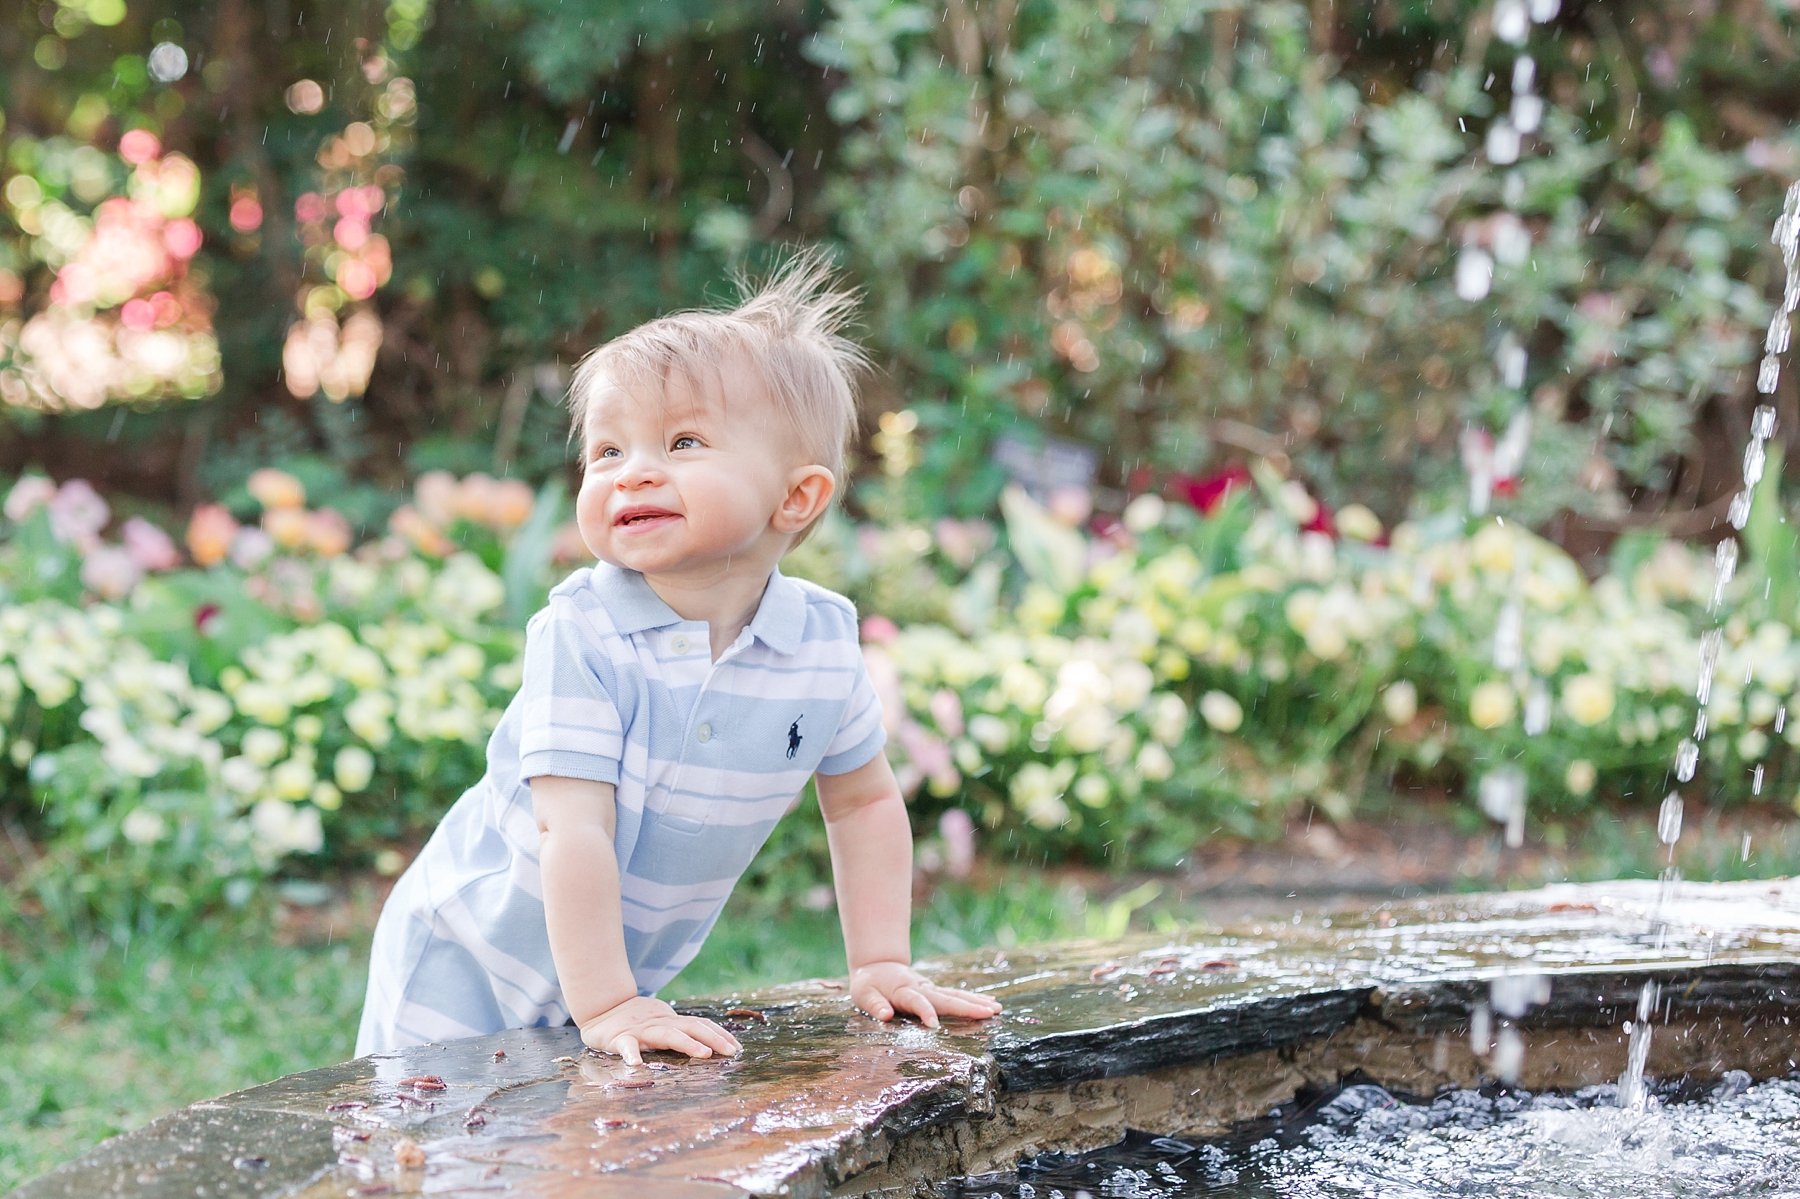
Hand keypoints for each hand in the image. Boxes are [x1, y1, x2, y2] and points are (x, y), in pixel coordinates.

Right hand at [578, 995, 741, 1065]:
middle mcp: (659, 1024)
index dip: (719, 1034)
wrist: (600, 1009)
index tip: (737, 1046)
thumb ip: (678, 1033)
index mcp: (670, 1022)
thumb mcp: (659, 1025)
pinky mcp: (619, 1038)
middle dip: (713, 1038)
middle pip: (691, 1027)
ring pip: (666, 1035)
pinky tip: (637, 1066)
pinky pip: (626, 1047)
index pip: (699, 1024)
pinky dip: (632, 1055)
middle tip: (732, 1051)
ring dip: (687, 1043)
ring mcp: (640, 1030)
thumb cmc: (634, 1022)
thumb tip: (707, 1047)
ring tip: (703, 1054)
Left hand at [850, 960, 1002, 1028]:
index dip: (925, 1012)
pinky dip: (974, 999)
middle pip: (946, 998)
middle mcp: (922, 989)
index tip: (935, 1026)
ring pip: (956, 995)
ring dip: (976, 1002)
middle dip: (966, 1006)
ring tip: (996, 1009)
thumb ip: (875, 1005)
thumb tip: (886, 1016)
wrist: (877, 965)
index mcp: (904, 991)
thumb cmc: (869, 984)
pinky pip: (957, 996)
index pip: (917, 1002)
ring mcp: (931, 989)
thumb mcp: (864, 994)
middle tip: (988, 1012)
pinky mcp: (936, 991)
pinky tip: (991, 1004)